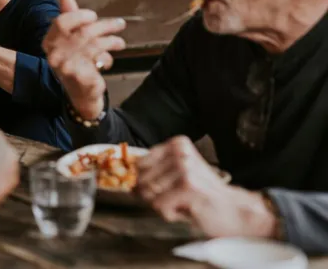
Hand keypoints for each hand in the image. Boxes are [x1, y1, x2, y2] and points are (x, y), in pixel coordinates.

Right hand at [41, 0, 126, 118]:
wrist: (79, 94)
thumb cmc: (75, 62)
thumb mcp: (71, 40)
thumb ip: (70, 18)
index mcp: (49, 42)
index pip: (62, 22)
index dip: (79, 16)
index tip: (93, 16)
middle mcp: (54, 54)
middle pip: (84, 32)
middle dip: (106, 26)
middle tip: (120, 24)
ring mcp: (66, 67)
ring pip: (95, 45)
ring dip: (112, 42)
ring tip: (120, 43)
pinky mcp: (81, 77)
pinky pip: (100, 60)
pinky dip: (107, 59)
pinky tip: (108, 61)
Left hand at [136, 136, 277, 238]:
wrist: (235, 211)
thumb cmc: (203, 195)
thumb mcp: (178, 174)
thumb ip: (154, 171)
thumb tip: (124, 178)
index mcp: (176, 144)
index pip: (139, 164)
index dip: (143, 182)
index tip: (160, 189)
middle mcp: (180, 152)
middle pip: (141, 180)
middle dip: (154, 196)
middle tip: (176, 198)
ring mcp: (184, 168)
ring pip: (149, 194)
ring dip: (163, 206)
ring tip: (183, 202)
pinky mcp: (187, 186)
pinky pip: (160, 206)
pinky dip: (170, 214)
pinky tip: (187, 209)